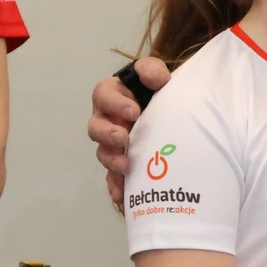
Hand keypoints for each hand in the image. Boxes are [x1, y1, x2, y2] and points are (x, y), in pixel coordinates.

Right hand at [91, 56, 169, 208]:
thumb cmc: (156, 89)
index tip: (134, 111)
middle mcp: (107, 120)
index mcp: (112, 95)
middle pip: (96, 128)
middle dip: (108, 134)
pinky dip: (117, 186)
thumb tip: (158, 79)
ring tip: (127, 167)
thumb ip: (152, 71)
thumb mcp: (155, 75)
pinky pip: (113, 177)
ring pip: (103, 154)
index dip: (115, 104)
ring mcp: (112, 143)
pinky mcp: (120, 162)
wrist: (170, 112)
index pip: (104, 95)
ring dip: (112, 161)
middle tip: (123, 138)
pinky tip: (123, 196)